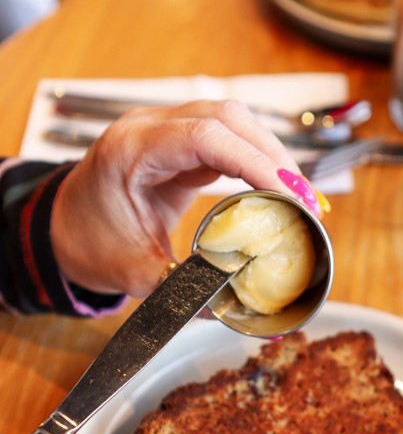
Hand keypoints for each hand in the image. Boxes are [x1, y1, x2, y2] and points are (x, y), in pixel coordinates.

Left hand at [51, 99, 314, 298]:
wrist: (64, 229)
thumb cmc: (90, 244)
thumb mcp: (135, 274)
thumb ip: (186, 292)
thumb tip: (241, 315)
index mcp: (132, 150)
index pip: (206, 137)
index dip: (256, 162)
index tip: (293, 196)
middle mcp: (149, 128)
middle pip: (228, 118)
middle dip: (275, 157)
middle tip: (308, 202)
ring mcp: (164, 130)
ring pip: (232, 122)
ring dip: (271, 155)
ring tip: (300, 196)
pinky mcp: (178, 143)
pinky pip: (226, 138)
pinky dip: (256, 159)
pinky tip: (277, 187)